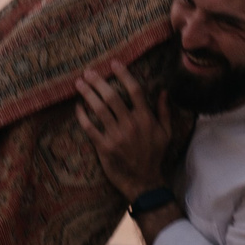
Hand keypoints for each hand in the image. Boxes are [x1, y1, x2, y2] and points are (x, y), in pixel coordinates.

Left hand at [74, 61, 171, 198]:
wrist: (144, 181)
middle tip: (88, 71)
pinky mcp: (105, 147)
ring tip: (79, 84)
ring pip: (99, 109)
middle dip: (99, 82)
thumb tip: (163, 91)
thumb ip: (163, 111)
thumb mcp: (166, 133)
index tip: (113, 63)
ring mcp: (117, 136)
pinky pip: (90, 127)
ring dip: (88, 94)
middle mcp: (131, 124)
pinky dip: (82, 116)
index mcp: (146, 118)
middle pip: (112, 97)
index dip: (123, 74)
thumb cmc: (155, 156)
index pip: (134, 90)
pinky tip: (78, 107)